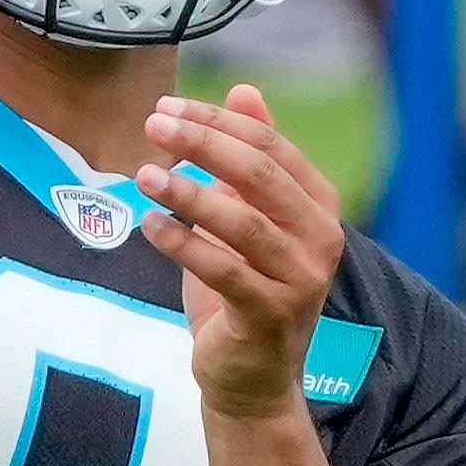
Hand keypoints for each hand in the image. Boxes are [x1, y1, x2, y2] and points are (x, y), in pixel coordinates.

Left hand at [128, 80, 350, 429]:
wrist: (251, 378)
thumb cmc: (244, 288)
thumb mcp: (245, 215)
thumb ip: (249, 157)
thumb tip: (244, 88)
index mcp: (318, 206)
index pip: (270, 147)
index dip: (218, 121)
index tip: (168, 107)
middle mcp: (321, 239)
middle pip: (261, 175)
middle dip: (203, 144)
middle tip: (153, 124)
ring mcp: (302, 280)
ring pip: (244, 222)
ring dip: (189, 193)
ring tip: (144, 174)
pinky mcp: (271, 316)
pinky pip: (224, 270)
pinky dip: (184, 245)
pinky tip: (150, 225)